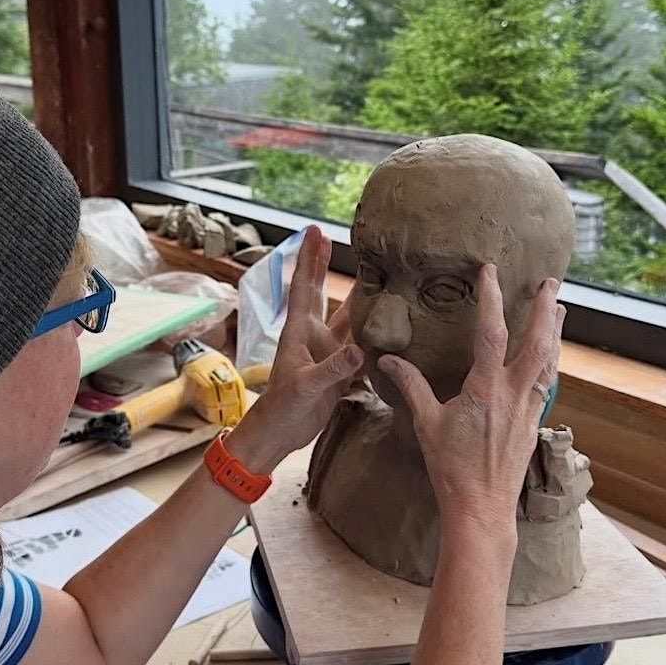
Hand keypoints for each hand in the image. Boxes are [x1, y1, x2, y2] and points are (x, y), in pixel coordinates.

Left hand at [233, 226, 362, 471]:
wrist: (281, 433)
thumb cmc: (283, 408)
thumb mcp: (307, 387)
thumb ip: (333, 369)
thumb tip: (359, 351)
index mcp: (299, 332)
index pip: (304, 287)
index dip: (309, 258)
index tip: (313, 231)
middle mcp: (313, 336)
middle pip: (319, 292)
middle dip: (322, 264)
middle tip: (328, 236)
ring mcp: (326, 351)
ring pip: (343, 316)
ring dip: (353, 295)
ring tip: (368, 272)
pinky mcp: (338, 370)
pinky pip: (357, 345)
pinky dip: (369, 333)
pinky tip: (384, 323)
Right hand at [378, 264, 564, 539]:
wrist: (481, 507)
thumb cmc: (451, 468)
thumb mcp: (426, 423)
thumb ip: (412, 386)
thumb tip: (389, 360)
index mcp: (486, 389)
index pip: (491, 333)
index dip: (491, 298)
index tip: (490, 272)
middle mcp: (514, 395)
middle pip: (538, 343)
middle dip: (545, 310)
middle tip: (550, 284)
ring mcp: (528, 410)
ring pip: (548, 362)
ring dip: (554, 333)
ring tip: (559, 310)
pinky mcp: (533, 424)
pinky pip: (546, 384)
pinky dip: (550, 363)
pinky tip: (549, 359)